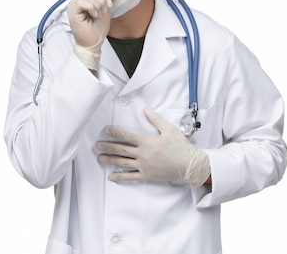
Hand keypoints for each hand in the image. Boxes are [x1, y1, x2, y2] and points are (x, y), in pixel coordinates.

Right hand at [67, 0, 115, 70]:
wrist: (92, 44)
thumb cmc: (97, 30)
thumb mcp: (106, 11)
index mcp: (83, 0)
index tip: (108, 7)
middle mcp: (76, 1)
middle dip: (102, 0)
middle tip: (103, 13)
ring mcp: (73, 6)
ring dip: (98, 5)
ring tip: (98, 16)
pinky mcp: (73, 13)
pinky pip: (83, 2)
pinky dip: (92, 8)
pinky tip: (94, 16)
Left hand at [95, 107, 209, 186]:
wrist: (191, 165)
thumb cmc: (181, 146)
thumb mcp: (169, 129)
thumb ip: (155, 119)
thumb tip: (145, 109)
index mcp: (147, 142)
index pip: (126, 136)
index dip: (114, 132)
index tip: (105, 130)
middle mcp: (143, 155)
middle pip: (121, 150)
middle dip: (107, 146)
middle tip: (96, 145)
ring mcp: (144, 166)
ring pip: (123, 163)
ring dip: (110, 160)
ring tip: (100, 158)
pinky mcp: (147, 175)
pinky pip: (131, 177)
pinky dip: (120, 176)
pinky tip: (111, 176)